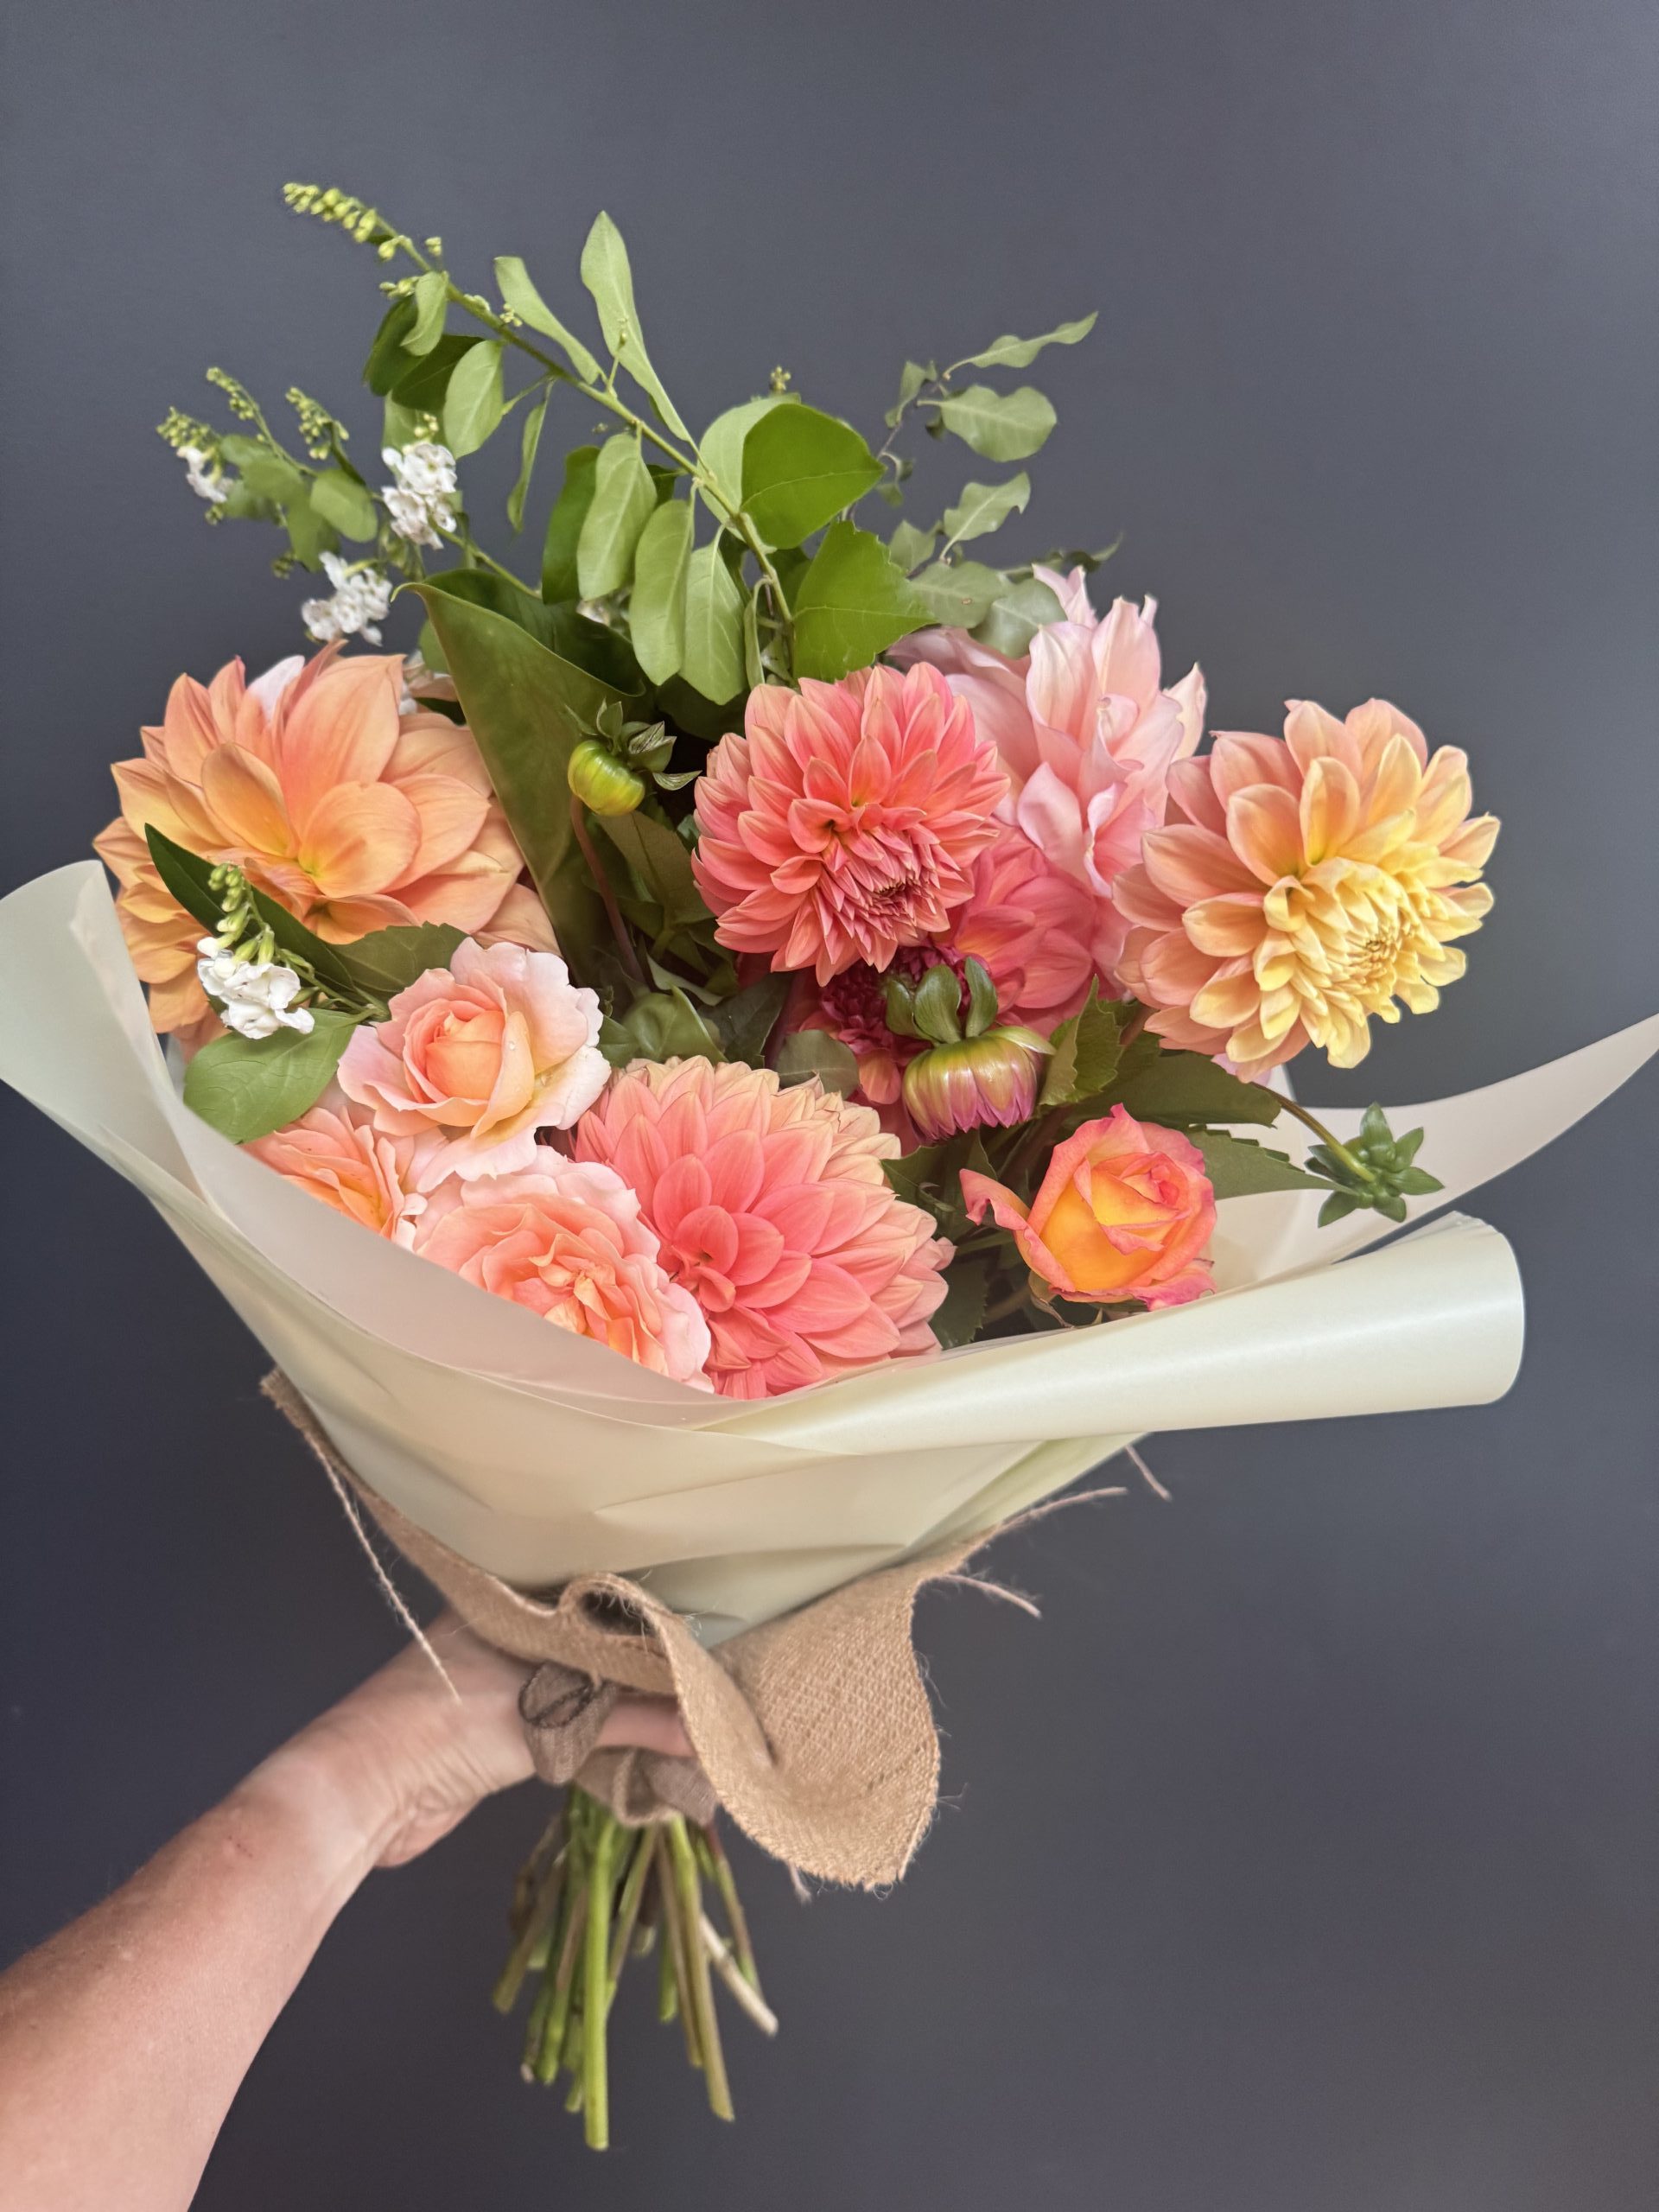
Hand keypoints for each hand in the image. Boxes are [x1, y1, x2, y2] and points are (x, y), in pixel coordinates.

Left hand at [252, 1613, 689, 1871]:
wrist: (367, 1795)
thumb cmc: (445, 1725)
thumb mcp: (547, 1713)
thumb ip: (630, 1720)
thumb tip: (708, 1731)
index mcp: (513, 1599)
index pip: (597, 1586)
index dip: (651, 1600)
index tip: (711, 1608)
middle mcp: (512, 1631)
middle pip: (596, 1638)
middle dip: (648, 1655)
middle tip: (717, 1660)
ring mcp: (508, 1682)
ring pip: (586, 1681)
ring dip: (631, 1699)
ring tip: (697, 1700)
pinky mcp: (507, 1733)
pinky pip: (573, 1723)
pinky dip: (608, 1732)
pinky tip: (651, 1738)